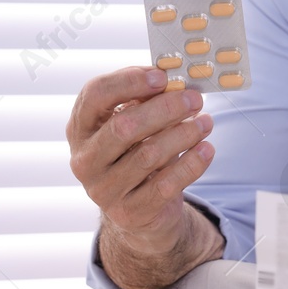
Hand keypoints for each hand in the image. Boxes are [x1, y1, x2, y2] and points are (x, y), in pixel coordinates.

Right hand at [66, 66, 214, 254]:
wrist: (137, 208)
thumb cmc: (134, 152)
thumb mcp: (131, 123)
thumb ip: (143, 100)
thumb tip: (173, 82)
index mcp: (81, 128)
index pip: (94, 95)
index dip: (128, 81)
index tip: (162, 76)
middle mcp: (85, 159)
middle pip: (123, 127)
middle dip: (164, 109)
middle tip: (194, 99)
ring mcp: (104, 190)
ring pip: (148, 156)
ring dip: (183, 134)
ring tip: (206, 122)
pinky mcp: (129, 212)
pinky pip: (165, 185)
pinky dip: (191, 164)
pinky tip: (206, 149)